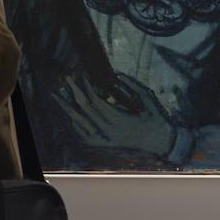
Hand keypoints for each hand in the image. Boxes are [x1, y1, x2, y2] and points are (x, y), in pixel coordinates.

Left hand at [49, 72, 175, 157]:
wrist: (163, 143)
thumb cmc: (156, 119)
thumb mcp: (149, 99)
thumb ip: (133, 85)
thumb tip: (117, 74)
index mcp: (120, 120)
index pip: (96, 101)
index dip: (86, 87)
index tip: (80, 75)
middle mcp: (110, 132)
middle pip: (85, 109)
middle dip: (74, 92)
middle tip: (65, 78)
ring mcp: (106, 140)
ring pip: (80, 122)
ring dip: (67, 107)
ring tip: (56, 94)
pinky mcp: (104, 145)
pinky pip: (83, 134)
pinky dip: (74, 122)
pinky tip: (67, 112)